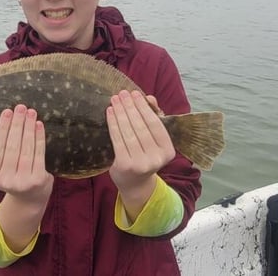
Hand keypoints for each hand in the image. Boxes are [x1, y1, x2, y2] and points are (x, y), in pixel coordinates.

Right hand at [0, 104, 52, 204]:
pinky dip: (39, 138)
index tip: (6, 111)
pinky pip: (39, 154)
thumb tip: (11, 118)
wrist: (30, 200)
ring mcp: (22, 182)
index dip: (2, 128)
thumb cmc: (16, 177)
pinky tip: (39, 125)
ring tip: (31, 112)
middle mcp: (5, 180)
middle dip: (16, 124)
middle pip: (12, 146)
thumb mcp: (3, 169)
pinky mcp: (38, 180)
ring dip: (28, 128)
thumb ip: (4, 151)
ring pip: (26, 149)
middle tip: (20, 107)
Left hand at [107, 90, 175, 213]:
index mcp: (168, 151)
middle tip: (122, 93)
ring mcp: (140, 163)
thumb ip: (154, 117)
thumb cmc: (145, 155)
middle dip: (130, 107)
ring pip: (128, 132)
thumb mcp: (154, 139)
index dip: (144, 107)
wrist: (135, 183)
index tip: (135, 93)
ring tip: (114, 99)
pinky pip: (117, 139)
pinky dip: (113, 123)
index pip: (155, 124)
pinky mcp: (124, 165)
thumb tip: (149, 97)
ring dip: (120, 113)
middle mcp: (156, 158)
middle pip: (140, 127)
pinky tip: (109, 112)